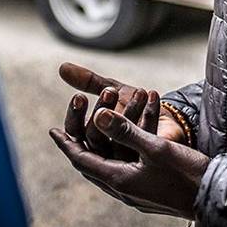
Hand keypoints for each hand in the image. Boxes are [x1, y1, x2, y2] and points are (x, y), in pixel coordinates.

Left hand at [50, 107, 210, 218]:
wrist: (214, 198)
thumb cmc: (187, 174)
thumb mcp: (155, 147)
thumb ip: (126, 131)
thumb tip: (98, 116)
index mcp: (120, 180)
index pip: (83, 160)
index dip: (67, 144)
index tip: (53, 130)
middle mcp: (125, 190)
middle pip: (91, 167)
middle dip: (78, 147)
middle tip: (66, 132)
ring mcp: (137, 194)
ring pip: (106, 171)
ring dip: (96, 152)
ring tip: (89, 139)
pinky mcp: (149, 193)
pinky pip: (121, 174)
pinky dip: (114, 158)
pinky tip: (119, 152)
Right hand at [58, 62, 189, 147]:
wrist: (164, 118)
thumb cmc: (133, 106)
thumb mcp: (111, 90)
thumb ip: (89, 81)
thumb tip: (62, 67)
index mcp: (93, 137)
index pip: (75, 132)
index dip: (76, 115)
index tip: (79, 96)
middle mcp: (108, 152)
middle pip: (96, 139)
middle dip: (102, 112)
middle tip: (110, 91)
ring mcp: (129, 160)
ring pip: (123, 141)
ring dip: (130, 112)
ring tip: (139, 90)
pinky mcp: (151, 160)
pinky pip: (148, 139)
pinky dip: (151, 114)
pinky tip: (153, 94)